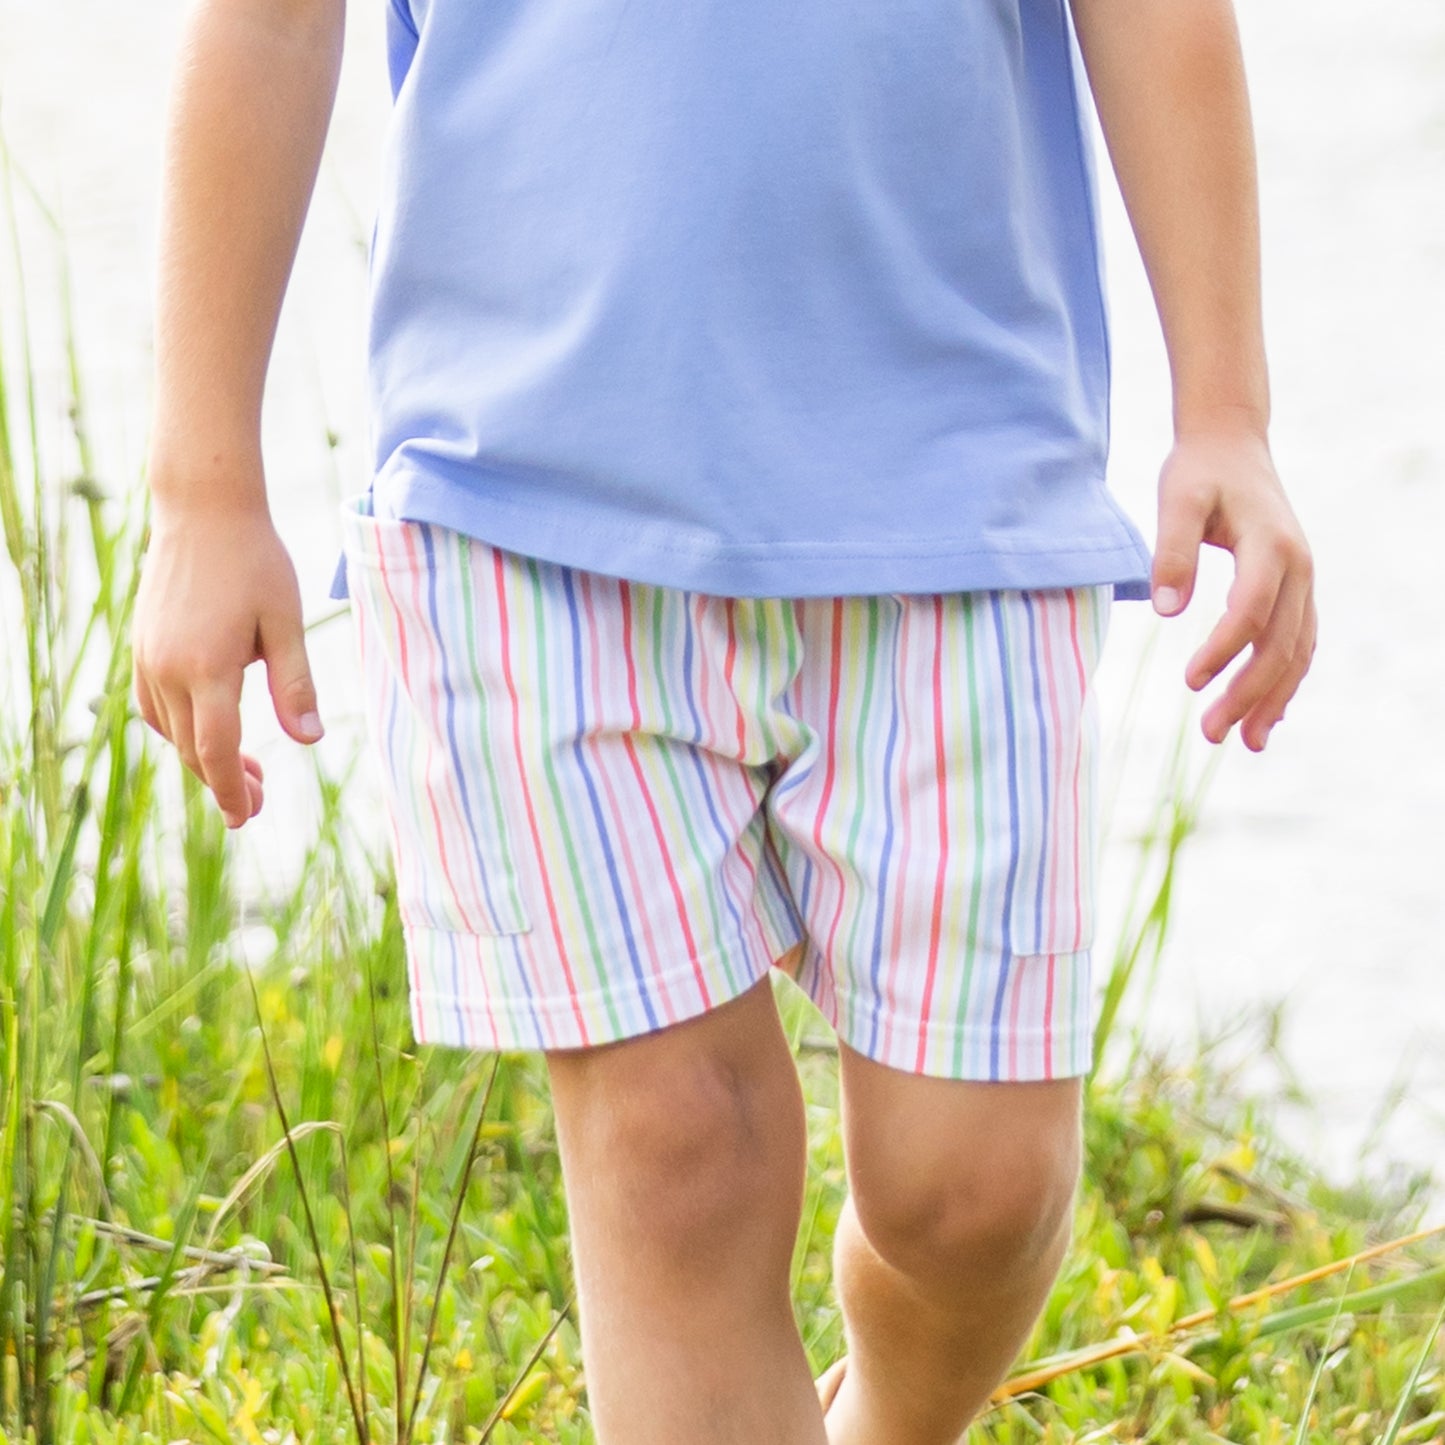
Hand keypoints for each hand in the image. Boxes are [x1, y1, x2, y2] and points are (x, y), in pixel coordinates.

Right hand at [132, 504, 322, 827]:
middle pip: (192, 748)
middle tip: (261, 801)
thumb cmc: (256, 562)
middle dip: (224, 782)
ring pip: (170, 731)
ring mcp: (148, 658)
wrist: (204, 510)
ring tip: (244, 771)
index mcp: (207, 668)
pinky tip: (210, 731)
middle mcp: (167, 669)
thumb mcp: (286, 623)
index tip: (248, 818)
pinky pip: (155, 706)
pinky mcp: (142, 646)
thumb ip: (295, 683)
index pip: (216, 751)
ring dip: (203, 758)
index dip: (232, 791)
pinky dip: (181, 729)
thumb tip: (310, 740)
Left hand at [1150, 427, 1315, 751]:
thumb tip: (1166, 611)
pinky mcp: (1295, 589)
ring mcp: (1303, 580)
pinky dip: (1284, 680)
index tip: (1190, 681)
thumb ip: (1172, 552)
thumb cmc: (1199, 472)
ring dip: (1272, 698)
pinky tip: (1265, 714)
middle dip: (1249, 693)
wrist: (1232, 445)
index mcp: (1271, 546)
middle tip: (1211, 733)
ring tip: (1245, 742)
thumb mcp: (1177, 500)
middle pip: (1280, 643)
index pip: (1252, 611)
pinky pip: (1298, 642)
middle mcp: (1298, 567)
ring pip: (1296, 650)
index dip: (1223, 650)